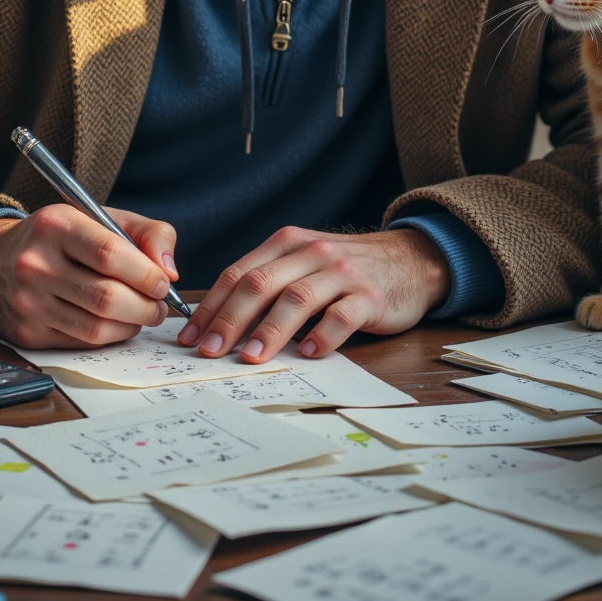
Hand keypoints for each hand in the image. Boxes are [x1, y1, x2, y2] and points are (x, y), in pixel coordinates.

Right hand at [0, 206, 177, 348]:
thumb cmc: (60, 239)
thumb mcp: (102, 218)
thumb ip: (148, 233)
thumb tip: (169, 271)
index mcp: (56, 225)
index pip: (110, 254)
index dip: (146, 274)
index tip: (163, 283)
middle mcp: (36, 264)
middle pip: (107, 297)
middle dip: (146, 306)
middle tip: (158, 304)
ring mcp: (28, 302)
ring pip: (97, 327)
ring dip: (132, 325)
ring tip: (142, 314)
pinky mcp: (26, 333)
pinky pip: (82, 343)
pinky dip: (109, 336)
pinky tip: (115, 323)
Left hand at [177, 226, 448, 362]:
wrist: (410, 260)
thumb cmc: (347, 270)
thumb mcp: (305, 263)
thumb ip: (270, 282)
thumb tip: (220, 323)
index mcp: (288, 244)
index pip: (239, 272)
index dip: (212, 305)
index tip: (191, 336)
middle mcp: (312, 253)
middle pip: (261, 284)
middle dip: (230, 318)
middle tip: (210, 350)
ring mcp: (342, 273)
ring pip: (296, 299)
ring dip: (269, 330)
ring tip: (250, 357)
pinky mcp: (370, 296)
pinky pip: (342, 316)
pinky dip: (322, 335)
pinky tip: (307, 353)